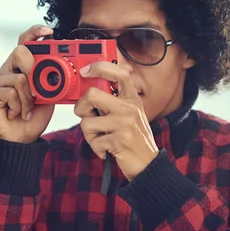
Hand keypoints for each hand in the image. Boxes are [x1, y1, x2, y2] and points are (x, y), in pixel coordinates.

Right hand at [0, 25, 54, 143]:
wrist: (22, 139)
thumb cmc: (34, 116)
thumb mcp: (50, 96)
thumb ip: (52, 80)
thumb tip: (62, 69)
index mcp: (21, 67)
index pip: (24, 43)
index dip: (34, 33)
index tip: (47, 32)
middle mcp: (6, 70)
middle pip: (19, 52)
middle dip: (34, 69)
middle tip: (38, 90)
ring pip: (18, 78)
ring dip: (29, 98)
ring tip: (27, 110)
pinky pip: (9, 92)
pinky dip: (19, 106)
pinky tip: (16, 113)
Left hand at [74, 61, 158, 180]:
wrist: (148, 163)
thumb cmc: (134, 138)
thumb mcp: (130, 113)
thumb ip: (114, 100)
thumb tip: (89, 89)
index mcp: (132, 98)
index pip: (120, 73)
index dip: (100, 67)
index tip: (86, 71)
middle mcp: (129, 108)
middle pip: (92, 94)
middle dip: (81, 106)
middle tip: (86, 114)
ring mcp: (125, 124)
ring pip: (87, 122)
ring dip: (89, 134)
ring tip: (101, 137)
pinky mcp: (119, 141)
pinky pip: (93, 141)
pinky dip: (96, 147)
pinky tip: (106, 148)